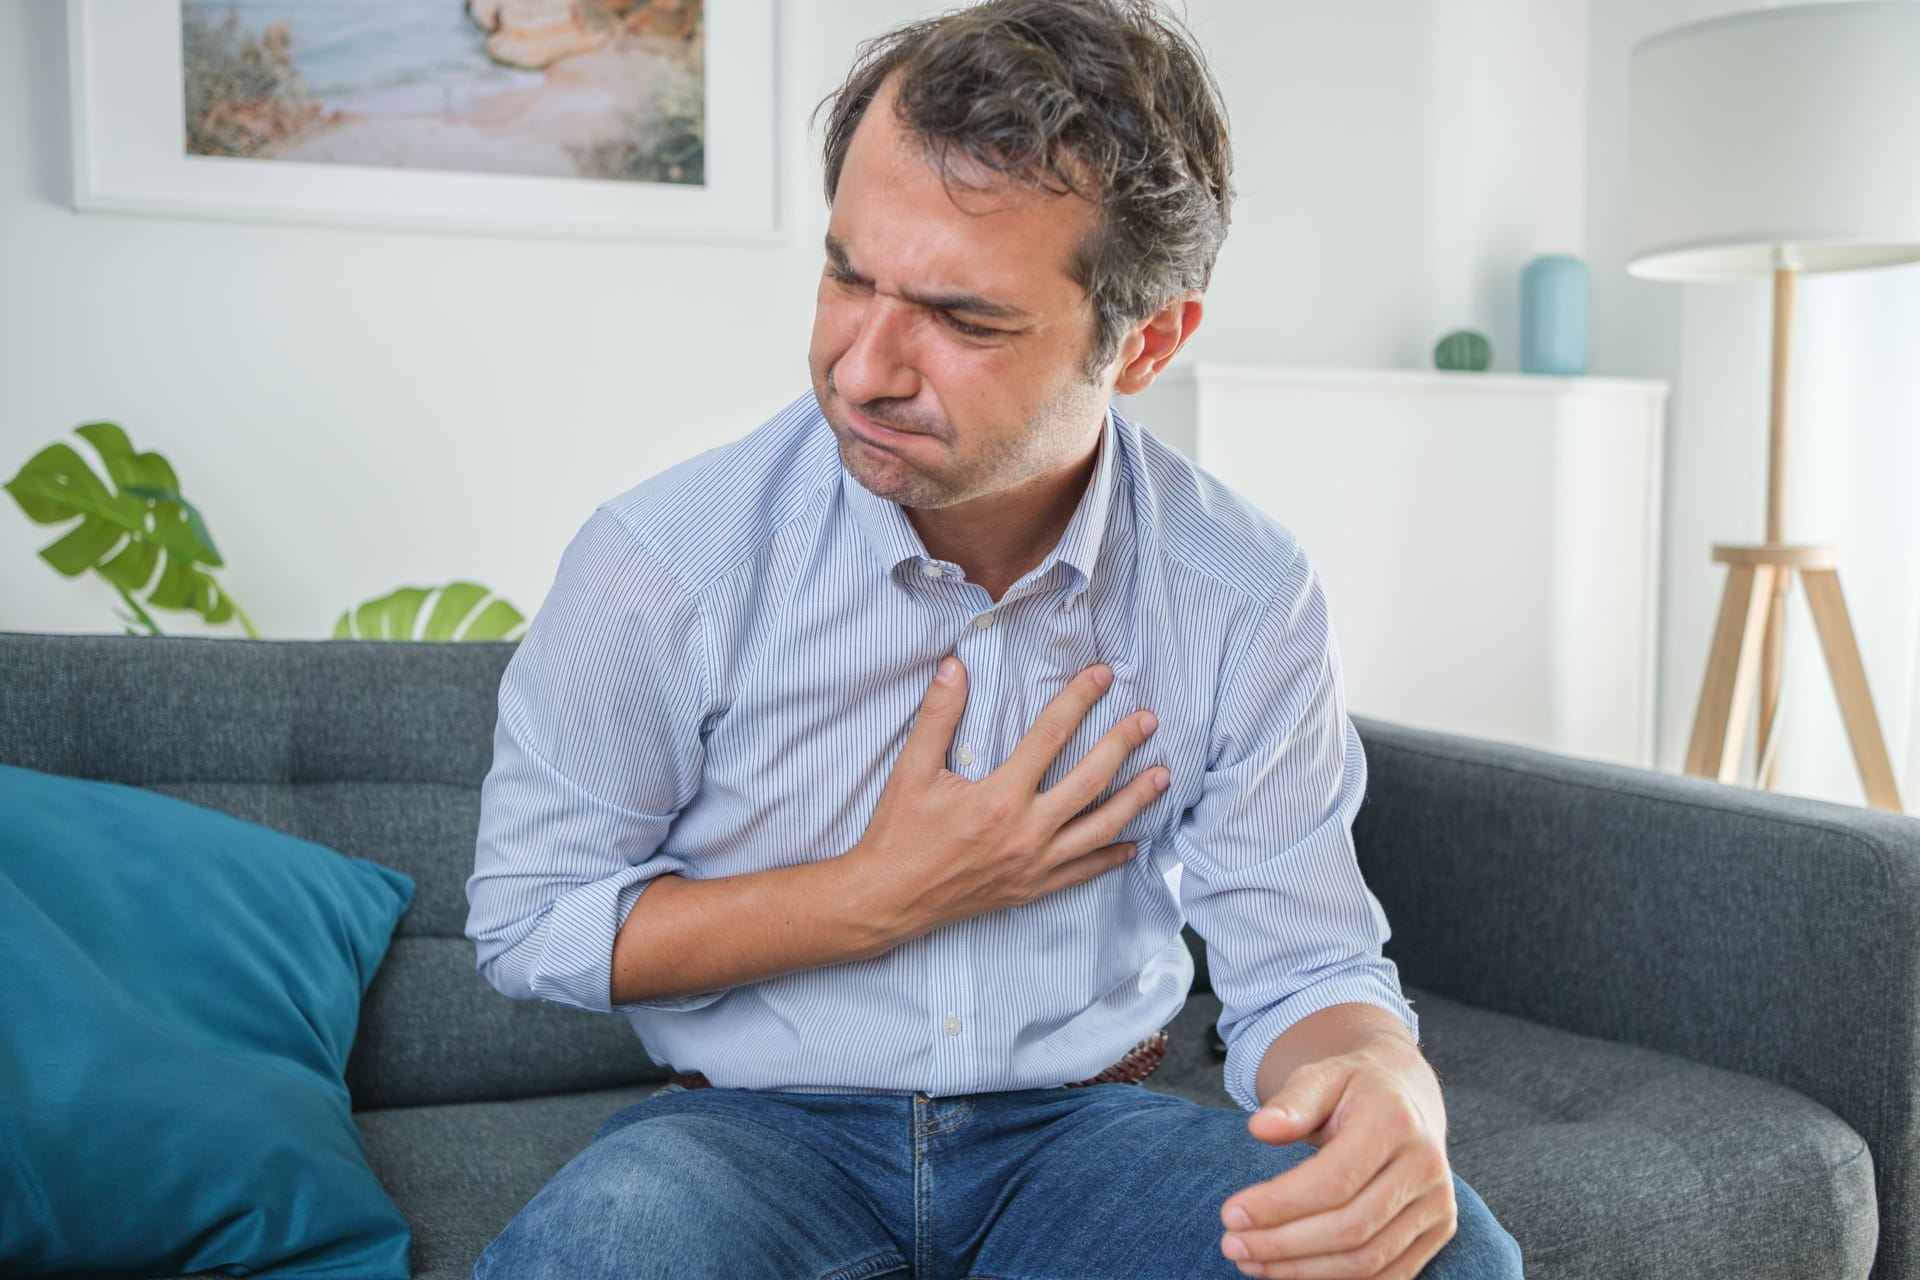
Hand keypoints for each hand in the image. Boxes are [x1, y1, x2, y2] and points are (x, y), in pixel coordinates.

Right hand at [849, 656, 1170, 939]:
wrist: (887, 900)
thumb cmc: (898, 833)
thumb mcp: (911, 769)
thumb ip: (937, 715)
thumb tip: (954, 666)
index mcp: (999, 796)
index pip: (1051, 736)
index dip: (1079, 700)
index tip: (1104, 675)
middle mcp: (1026, 831)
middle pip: (1090, 780)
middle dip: (1123, 745)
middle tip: (1149, 720)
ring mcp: (1034, 864)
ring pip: (1100, 828)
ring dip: (1135, 800)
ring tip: (1162, 776)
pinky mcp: (1032, 889)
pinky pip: (1083, 873)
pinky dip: (1111, 858)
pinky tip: (1134, 845)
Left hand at [1219, 1041, 1455, 1278]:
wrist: (1408, 1097)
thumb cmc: (1353, 1089)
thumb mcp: (1321, 1077)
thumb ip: (1293, 1102)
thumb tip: (1260, 1128)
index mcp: (1394, 1120)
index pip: (1334, 1179)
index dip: (1280, 1204)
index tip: (1230, 1215)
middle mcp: (1425, 1165)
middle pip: (1350, 1227)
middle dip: (1283, 1244)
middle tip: (1232, 1245)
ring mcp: (1438, 1204)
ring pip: (1368, 1260)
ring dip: (1304, 1271)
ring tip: (1252, 1261)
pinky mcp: (1438, 1231)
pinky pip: (1388, 1275)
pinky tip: (1292, 1271)